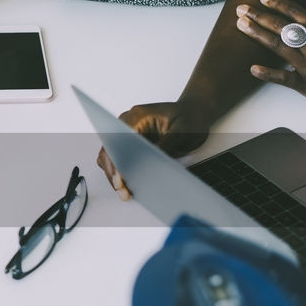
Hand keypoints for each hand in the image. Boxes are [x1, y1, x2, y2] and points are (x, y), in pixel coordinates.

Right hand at [96, 102, 211, 199]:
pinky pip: (120, 160)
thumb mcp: (182, 132)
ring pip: (111, 157)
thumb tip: (150, 165)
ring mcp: (128, 134)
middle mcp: (128, 124)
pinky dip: (122, 173)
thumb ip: (165, 146)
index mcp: (137, 116)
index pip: (117, 140)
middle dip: (114, 172)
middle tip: (122, 191)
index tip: (119, 178)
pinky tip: (129, 185)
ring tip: (124, 193)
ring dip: (115, 175)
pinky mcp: (132, 144)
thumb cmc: (189, 117)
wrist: (195, 113)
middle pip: (109, 150)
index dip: (115, 161)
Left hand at [237, 0, 305, 116]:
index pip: (298, 14)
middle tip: (241, 8)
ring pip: (280, 47)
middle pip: (283, 27)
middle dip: (260, 16)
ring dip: (258, 35)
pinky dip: (269, 74)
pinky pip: (285, 79)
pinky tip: (252, 68)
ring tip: (241, 25)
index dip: (279, 4)